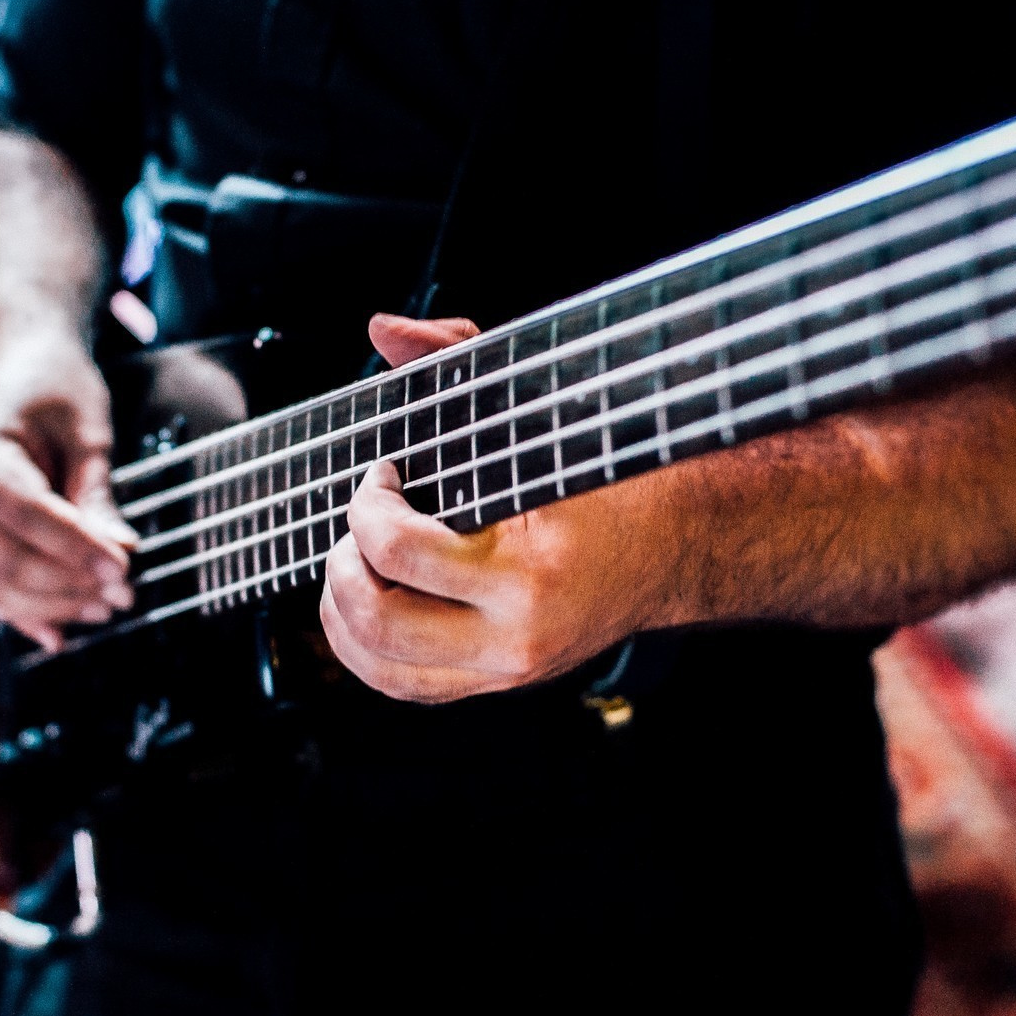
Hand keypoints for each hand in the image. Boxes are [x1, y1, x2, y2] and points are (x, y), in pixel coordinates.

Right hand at [0, 337, 135, 650]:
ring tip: (107, 607)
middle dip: (68, 582)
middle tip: (126, 592)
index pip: (26, 514)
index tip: (124, 567)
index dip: (76, 547)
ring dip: (52, 603)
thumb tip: (119, 552)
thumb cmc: (52, 383)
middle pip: (5, 557)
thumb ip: (95, 491)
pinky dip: (25, 610)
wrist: (13, 361)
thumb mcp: (85, 426)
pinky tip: (60, 633)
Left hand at [319, 315, 675, 702]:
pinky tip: (369, 599)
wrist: (674, 547)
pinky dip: (363, 647)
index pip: (399, 552)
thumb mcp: (535, 407)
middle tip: (364, 523)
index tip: (385, 475)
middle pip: (376, 620)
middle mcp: (516, 633)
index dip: (367, 505)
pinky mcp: (497, 682)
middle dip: (343, 562)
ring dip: (341, 609)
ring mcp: (505, 668)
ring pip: (378, 665)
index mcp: (529, 569)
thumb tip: (383, 329)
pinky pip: (402, 686)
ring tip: (358, 561)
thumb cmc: (605, 475)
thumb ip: (455, 358)